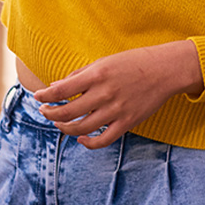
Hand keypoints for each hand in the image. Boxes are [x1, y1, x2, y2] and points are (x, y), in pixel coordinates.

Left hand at [33, 41, 201, 148]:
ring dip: (64, 128)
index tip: (38, 97)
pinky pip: (102, 141)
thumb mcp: (106, 61)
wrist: (166, 69)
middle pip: (66, 112)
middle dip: (50, 114)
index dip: (45, 97)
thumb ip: (82, 74)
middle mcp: (104, 93)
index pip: (61, 90)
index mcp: (98, 74)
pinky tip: (81, 138)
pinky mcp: (127, 123)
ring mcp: (116, 110)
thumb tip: (57, 87)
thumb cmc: (135, 61)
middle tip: (45, 112)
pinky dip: (87, 143)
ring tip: (60, 123)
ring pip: (80, 129)